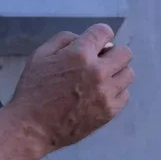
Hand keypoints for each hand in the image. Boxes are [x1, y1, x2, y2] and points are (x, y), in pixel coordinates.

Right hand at [7, 23, 133, 149]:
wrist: (32, 127)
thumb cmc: (32, 90)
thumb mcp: (38, 56)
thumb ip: (62, 40)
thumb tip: (82, 37)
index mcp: (79, 54)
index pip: (105, 32)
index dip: (99, 36)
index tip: (95, 44)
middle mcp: (97, 72)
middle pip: (124, 52)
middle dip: (111, 54)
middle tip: (98, 62)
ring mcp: (106, 93)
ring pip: (128, 73)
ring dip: (116, 73)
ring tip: (100, 80)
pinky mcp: (110, 111)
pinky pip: (125, 94)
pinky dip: (114, 92)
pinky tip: (98, 95)